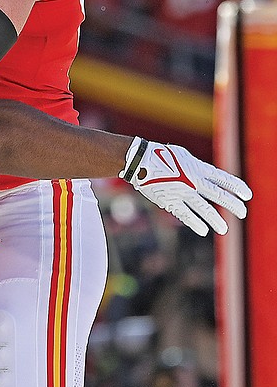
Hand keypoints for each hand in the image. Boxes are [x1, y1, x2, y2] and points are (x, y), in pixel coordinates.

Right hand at [121, 138, 251, 235]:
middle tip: (243, 213)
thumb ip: (196, 167)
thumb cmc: (161, 156)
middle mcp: (193, 180)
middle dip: (233, 205)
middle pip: (218, 195)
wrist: (139, 160)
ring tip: (225, 229)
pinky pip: (185, 214)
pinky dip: (195, 223)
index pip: (223, 179)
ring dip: (216, 220)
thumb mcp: (183, 156)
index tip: (248, 195)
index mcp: (198, 168)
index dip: (237, 187)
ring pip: (204, 209)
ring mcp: (182, 192)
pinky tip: (204, 231)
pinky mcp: (170, 201)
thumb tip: (206, 176)